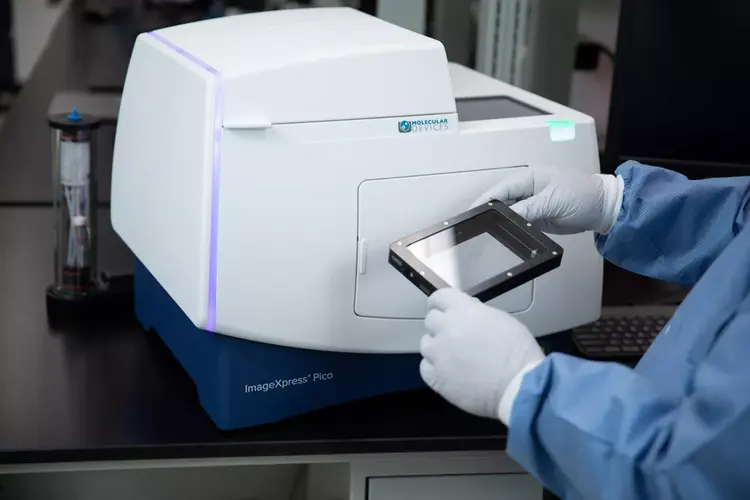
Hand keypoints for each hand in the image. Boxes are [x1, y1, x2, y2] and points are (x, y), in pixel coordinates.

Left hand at [419, 288, 544, 422]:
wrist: (519, 385)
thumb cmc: (517, 351)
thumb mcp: (501, 319)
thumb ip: (477, 313)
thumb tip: (467, 315)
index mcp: (462, 310)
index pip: (439, 297)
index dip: (440, 304)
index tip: (443, 309)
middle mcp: (445, 328)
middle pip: (430, 320)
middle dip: (441, 325)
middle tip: (454, 335)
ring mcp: (438, 354)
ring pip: (426, 344)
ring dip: (437, 347)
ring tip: (453, 356)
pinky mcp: (436, 378)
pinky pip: (425, 367)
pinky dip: (434, 368)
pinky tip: (448, 371)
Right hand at [471, 166, 622, 233]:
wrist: (603, 209)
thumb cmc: (584, 195)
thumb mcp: (552, 201)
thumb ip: (527, 209)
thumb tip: (507, 215)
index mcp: (531, 177)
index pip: (501, 188)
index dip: (486, 199)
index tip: (474, 210)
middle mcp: (529, 189)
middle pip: (503, 201)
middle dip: (491, 211)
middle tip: (479, 224)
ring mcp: (533, 204)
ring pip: (510, 213)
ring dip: (503, 221)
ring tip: (490, 231)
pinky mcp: (538, 217)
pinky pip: (521, 223)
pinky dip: (514, 228)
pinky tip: (507, 234)